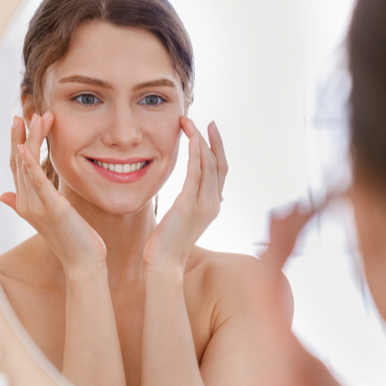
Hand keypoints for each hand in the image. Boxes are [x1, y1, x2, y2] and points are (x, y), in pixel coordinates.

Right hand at [0, 113, 106, 269]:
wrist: (83, 262)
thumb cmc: (72, 239)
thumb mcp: (48, 217)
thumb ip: (24, 204)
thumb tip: (2, 196)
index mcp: (25, 202)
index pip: (17, 166)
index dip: (17, 143)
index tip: (22, 122)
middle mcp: (26, 203)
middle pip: (18, 162)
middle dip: (21, 136)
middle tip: (24, 113)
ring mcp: (36, 206)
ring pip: (26, 167)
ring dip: (30, 140)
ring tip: (35, 118)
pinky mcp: (51, 208)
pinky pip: (37, 182)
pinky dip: (29, 164)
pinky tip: (25, 147)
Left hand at [142, 117, 227, 271]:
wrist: (164, 264)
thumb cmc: (167, 243)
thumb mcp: (182, 219)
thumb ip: (190, 203)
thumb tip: (189, 194)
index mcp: (213, 206)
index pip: (221, 171)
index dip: (217, 149)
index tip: (209, 131)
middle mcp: (213, 204)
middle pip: (219, 164)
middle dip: (212, 140)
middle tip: (203, 121)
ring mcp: (204, 205)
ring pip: (210, 165)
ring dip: (200, 140)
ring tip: (190, 123)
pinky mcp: (189, 206)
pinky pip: (196, 174)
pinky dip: (196, 154)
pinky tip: (192, 138)